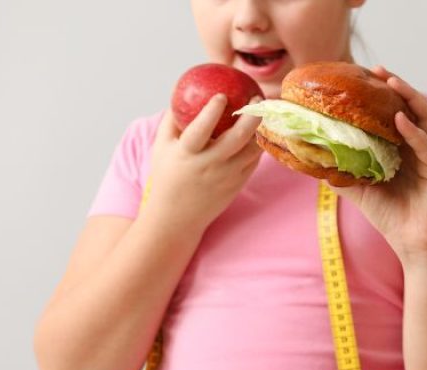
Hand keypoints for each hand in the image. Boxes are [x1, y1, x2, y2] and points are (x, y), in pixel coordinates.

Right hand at [146, 94, 261, 230]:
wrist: (177, 217)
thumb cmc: (167, 177)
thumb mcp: (161, 148)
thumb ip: (171, 121)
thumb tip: (180, 93)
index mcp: (187, 154)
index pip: (200, 130)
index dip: (211, 112)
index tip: (221, 95)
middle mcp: (209, 165)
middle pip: (236, 139)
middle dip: (250, 116)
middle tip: (257, 98)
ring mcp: (226, 176)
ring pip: (251, 150)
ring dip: (261, 129)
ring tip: (265, 111)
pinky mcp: (238, 184)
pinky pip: (253, 160)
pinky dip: (258, 144)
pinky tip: (260, 130)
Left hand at [330, 67, 426, 262]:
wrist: (418, 247)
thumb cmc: (395, 220)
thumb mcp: (362, 192)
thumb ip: (343, 174)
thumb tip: (314, 161)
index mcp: (404, 150)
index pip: (394, 114)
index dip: (382, 95)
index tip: (363, 77)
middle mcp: (420, 148)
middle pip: (411, 108)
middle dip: (396, 87)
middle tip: (377, 70)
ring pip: (425, 118)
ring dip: (409, 98)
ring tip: (392, 82)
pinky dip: (415, 131)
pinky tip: (400, 119)